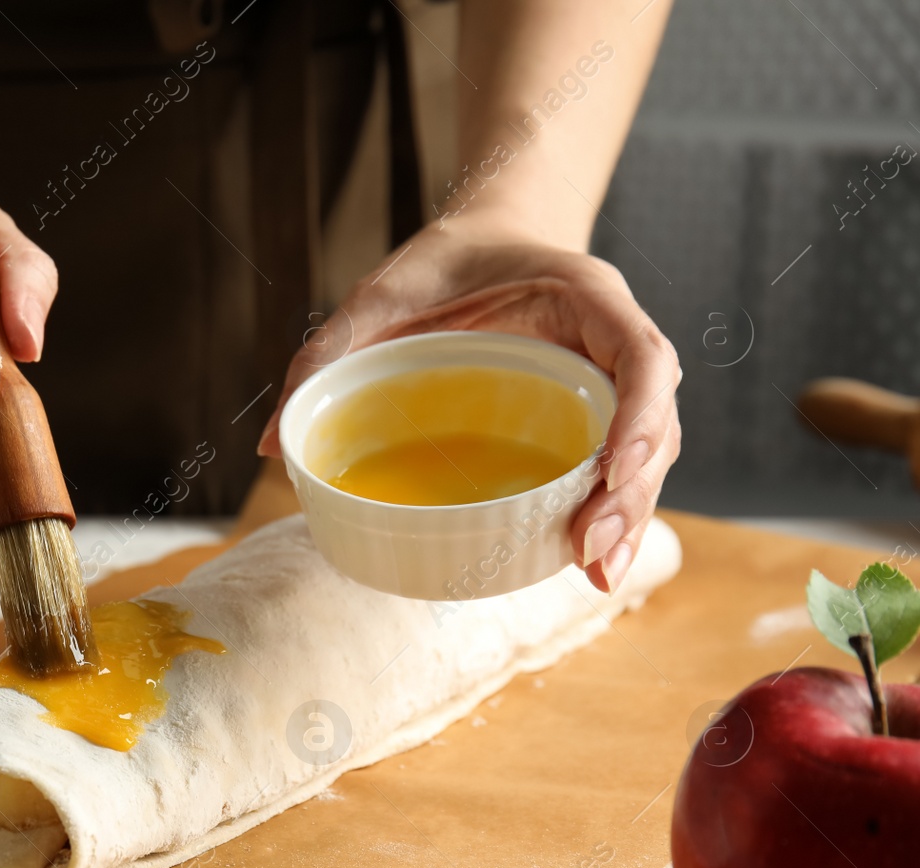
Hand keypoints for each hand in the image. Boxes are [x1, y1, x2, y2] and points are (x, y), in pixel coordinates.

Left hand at [259, 217, 681, 593]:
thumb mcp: (380, 293)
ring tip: (594, 572)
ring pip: (646, 455)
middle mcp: (615, 343)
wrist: (482, 240)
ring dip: (629, 515)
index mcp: (587, 298)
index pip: (642, 356)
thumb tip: (270, 442)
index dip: (637, 416)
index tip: (609, 470)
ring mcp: (611, 384)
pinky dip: (608, 513)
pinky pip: (617, 467)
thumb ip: (331, 348)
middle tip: (591, 549)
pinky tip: (584, 562)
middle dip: (631, 491)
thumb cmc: (442, 264)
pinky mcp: (593, 418)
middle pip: (654, 423)